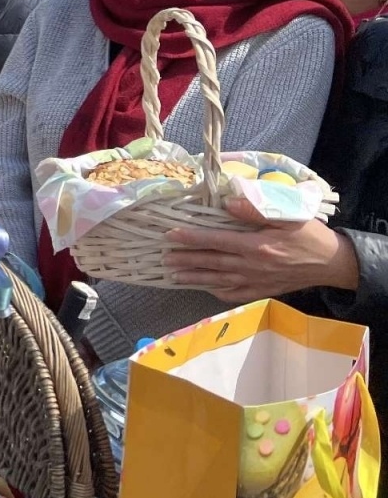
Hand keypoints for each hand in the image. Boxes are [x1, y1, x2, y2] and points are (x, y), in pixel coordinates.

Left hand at [163, 197, 360, 302]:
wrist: (333, 263)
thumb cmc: (310, 235)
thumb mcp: (288, 215)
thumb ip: (257, 210)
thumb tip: (229, 203)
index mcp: (257, 246)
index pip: (216, 241)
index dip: (192, 238)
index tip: (171, 235)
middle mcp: (253, 267)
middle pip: (212, 263)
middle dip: (186, 260)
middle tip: (164, 258)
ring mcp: (257, 281)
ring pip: (219, 281)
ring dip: (195, 278)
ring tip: (173, 275)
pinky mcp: (263, 291)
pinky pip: (236, 294)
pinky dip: (217, 292)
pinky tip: (205, 288)